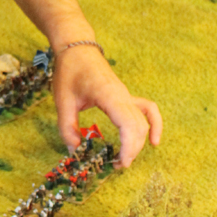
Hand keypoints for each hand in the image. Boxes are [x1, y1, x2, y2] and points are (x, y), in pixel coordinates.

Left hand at [51, 46, 161, 167]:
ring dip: (138, 142)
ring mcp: (127, 95)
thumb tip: (75, 151)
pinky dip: (154, 124)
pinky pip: (147, 110)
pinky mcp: (126, 96)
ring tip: (124, 158)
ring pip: (143, 121)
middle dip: (131, 150)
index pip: (129, 124)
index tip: (119, 164)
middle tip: (114, 166)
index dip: (128, 147)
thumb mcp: (62, 101)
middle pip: (139, 127)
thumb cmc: (69, 71)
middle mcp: (123, 96)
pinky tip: (153, 140)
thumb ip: (67, 127)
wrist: (77, 49)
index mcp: (109, 95)